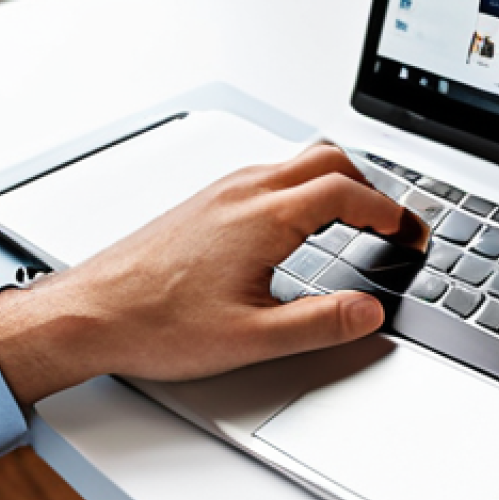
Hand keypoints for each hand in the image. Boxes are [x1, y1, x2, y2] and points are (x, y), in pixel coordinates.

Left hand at [0, 145, 423, 407]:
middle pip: (329, 160)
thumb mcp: (251, 339)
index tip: (409, 234)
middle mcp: (244, 192)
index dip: (390, 212)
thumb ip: (320, 324)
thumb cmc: (155, 324)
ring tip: (355, 220)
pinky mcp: (206, 201)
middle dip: (370, 187)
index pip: (348, 194)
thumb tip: (368, 312)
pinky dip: (304, 187)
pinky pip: (270, 174)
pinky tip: (299, 224)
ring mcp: (222, 192)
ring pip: (297, 161)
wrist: (89, 314)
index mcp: (264, 218)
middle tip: (390, 223)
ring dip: (337, 182)